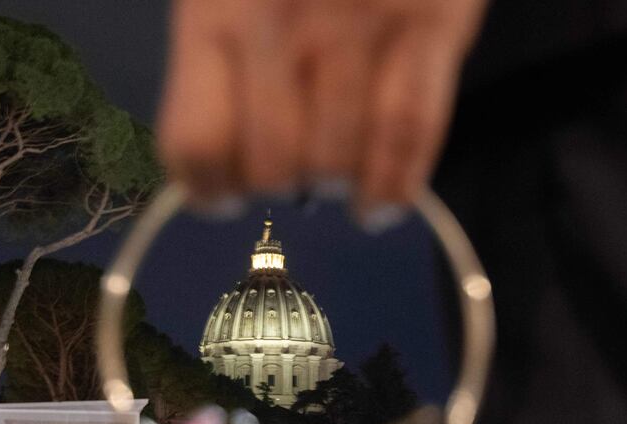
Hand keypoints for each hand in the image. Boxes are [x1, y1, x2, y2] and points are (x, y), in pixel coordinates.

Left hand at [158, 0, 488, 219]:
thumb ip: (220, 59)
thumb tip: (223, 160)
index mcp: (213, 11)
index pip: (199, 144)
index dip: (211, 191)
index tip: (227, 197)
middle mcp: (276, 21)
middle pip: (273, 165)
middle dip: (284, 187)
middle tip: (297, 174)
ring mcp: (356, 23)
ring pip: (338, 160)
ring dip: (340, 190)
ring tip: (348, 192)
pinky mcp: (428, 23)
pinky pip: (409, 132)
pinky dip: (395, 185)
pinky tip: (384, 202)